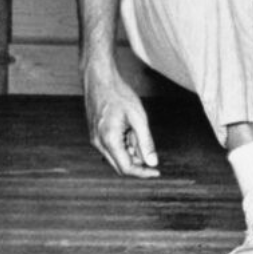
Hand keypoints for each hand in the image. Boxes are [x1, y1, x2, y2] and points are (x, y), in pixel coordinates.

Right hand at [83, 64, 159, 178]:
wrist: (99, 79)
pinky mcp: (96, 134)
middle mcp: (99, 144)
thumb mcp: (138, 118)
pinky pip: (111, 147)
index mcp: (109, 141)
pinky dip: (124, 144)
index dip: (143, 173)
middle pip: (120, 166)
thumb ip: (145, 141)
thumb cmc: (119, 95)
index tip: (157, 172)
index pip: (126, 168)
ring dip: (131, 150)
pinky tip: (130, 129)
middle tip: (151, 149)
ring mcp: (95, 139)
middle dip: (138, 162)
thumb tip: (153, 162)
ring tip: (136, 129)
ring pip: (116, 156)